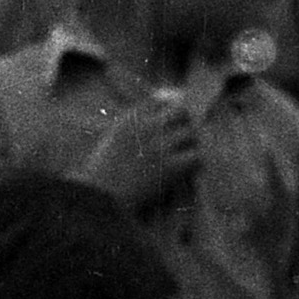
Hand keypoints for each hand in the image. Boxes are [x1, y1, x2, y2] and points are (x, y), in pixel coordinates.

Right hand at [87, 93, 201, 214]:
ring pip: (191, 132)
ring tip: (189, 157)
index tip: (171, 123)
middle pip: (181, 111)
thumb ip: (128, 129)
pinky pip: (196, 156)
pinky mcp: (170, 167)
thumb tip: (143, 126)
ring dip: (192, 144)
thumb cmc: (101, 177)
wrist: (102, 199)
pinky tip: (191, 172)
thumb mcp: (110, 141)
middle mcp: (148, 126)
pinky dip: (197, 163)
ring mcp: (161, 145)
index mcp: (132, 117)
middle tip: (186, 139)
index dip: (169, 110)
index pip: (161, 99)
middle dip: (185, 122)